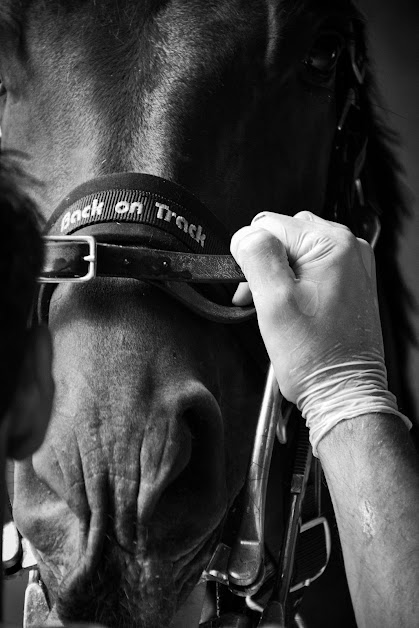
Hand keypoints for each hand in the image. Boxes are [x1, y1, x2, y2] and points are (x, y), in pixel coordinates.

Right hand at [230, 211, 407, 453]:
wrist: (342, 390)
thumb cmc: (315, 356)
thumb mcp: (274, 302)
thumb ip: (257, 256)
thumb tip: (246, 234)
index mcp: (331, 243)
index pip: (269, 225)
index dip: (251, 256)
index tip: (250, 289)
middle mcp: (348, 248)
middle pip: (283, 236)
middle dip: (264, 265)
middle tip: (262, 301)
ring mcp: (353, 266)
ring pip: (295, 253)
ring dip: (278, 276)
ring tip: (278, 310)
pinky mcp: (350, 283)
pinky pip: (311, 269)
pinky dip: (295, 285)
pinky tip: (294, 310)